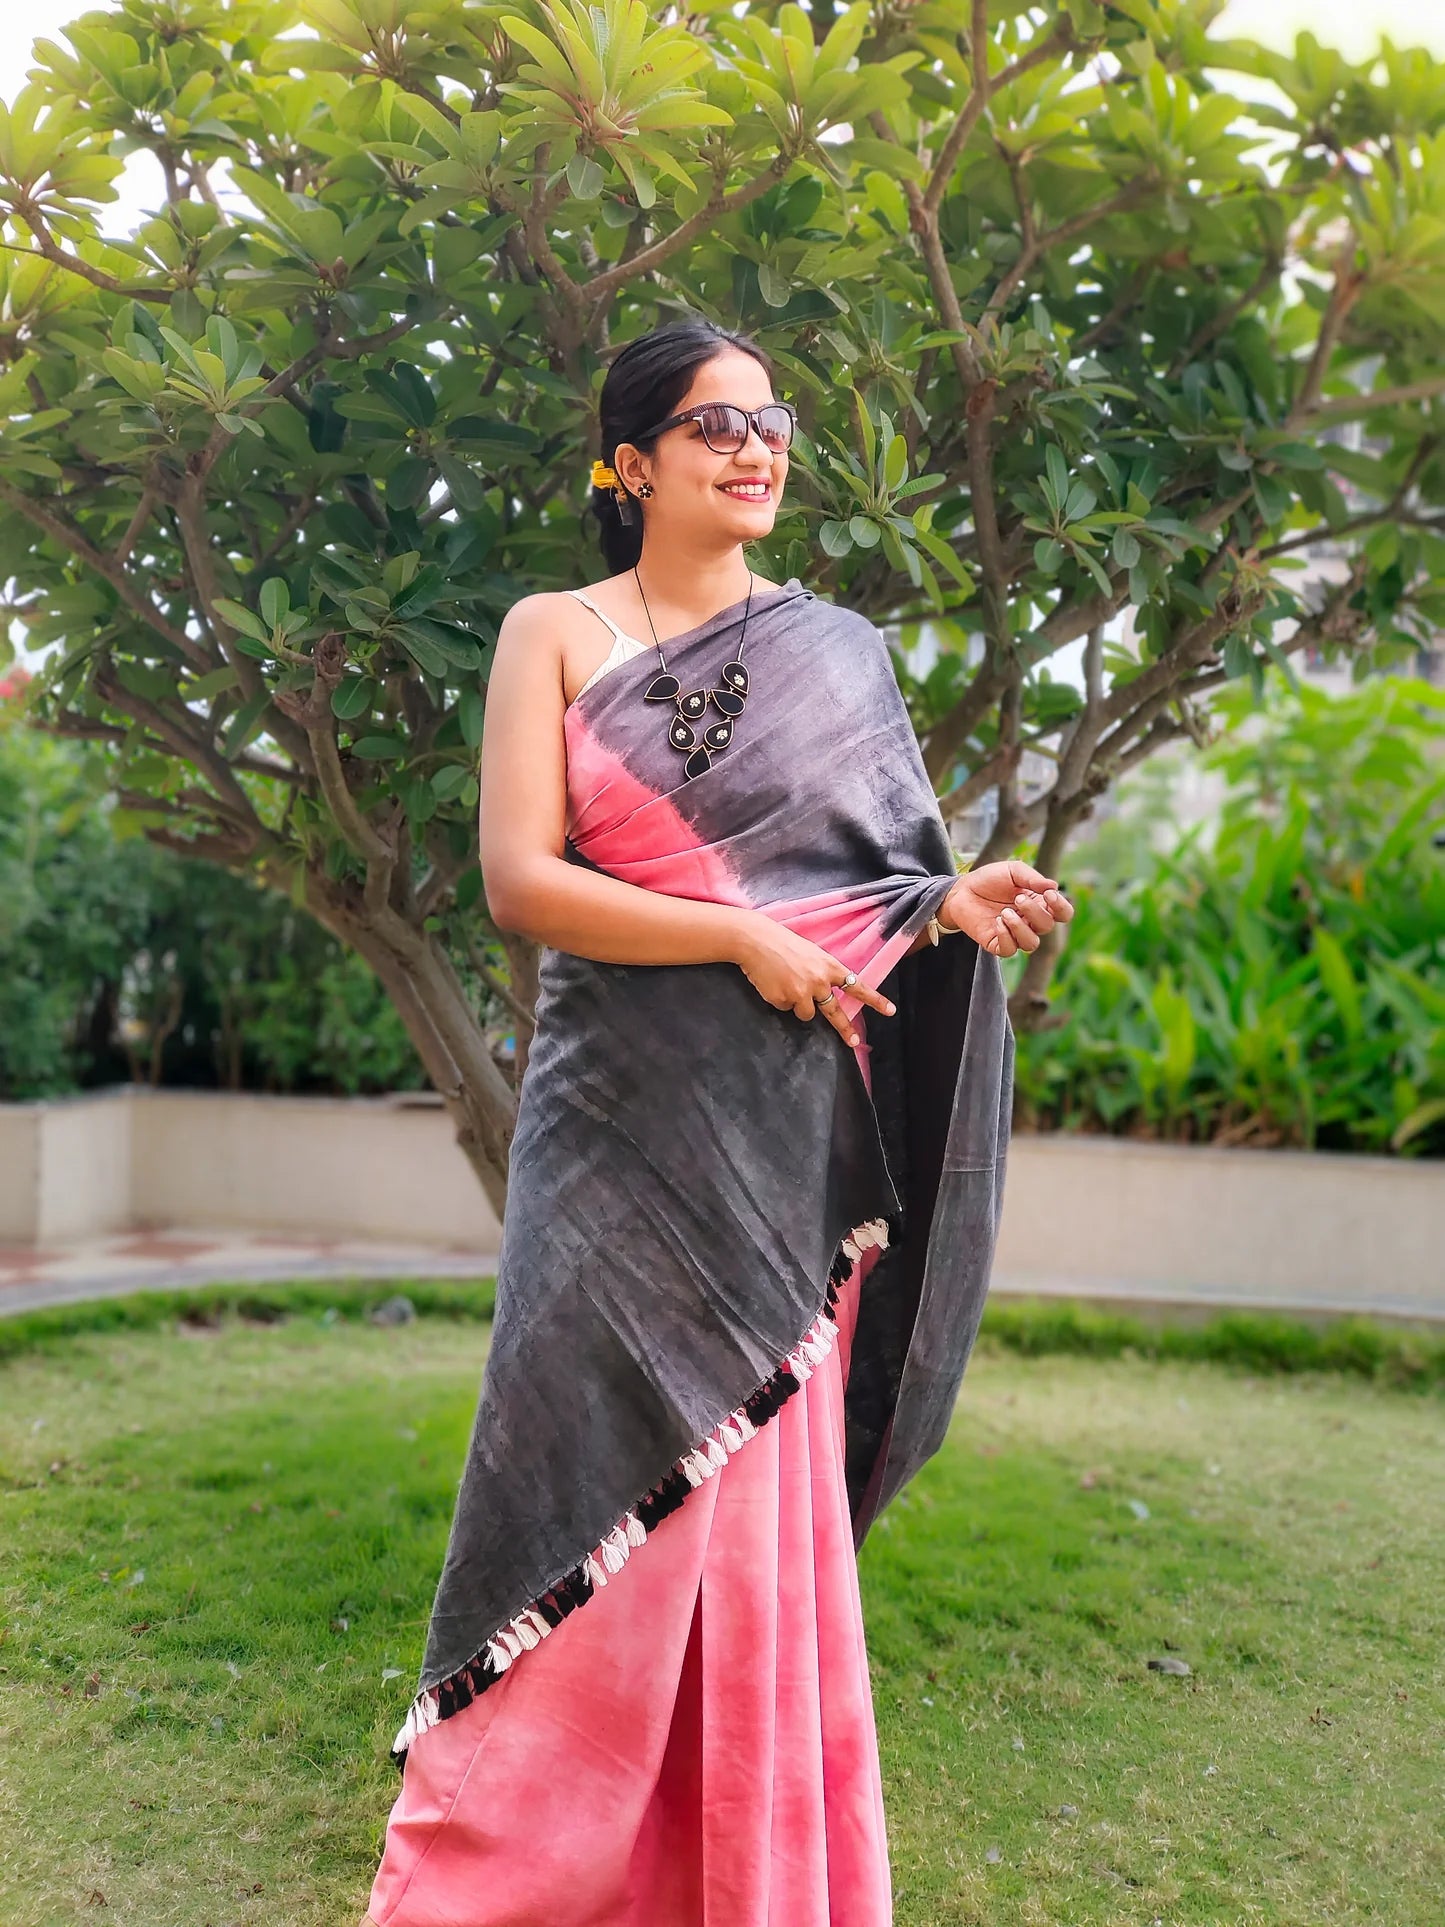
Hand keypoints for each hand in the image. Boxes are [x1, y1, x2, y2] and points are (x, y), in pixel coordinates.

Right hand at [731, 913, 895, 1047]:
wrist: (755, 940)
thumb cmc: (782, 943)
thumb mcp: (810, 953)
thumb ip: (821, 972)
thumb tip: (822, 996)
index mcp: (829, 966)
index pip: (857, 986)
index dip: (875, 1000)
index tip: (890, 1011)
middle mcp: (819, 982)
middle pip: (835, 1012)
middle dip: (845, 1029)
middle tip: (854, 1042)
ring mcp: (802, 993)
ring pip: (805, 1013)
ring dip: (797, 1004)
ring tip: (785, 983)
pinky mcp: (783, 1000)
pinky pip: (784, 1008)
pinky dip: (779, 999)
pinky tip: (772, 982)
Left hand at [939, 861, 1073, 957]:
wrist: (961, 890)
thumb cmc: (989, 879)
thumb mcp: (1012, 871)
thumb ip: (1032, 878)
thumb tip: (1054, 887)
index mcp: (1039, 903)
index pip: (1063, 914)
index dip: (1061, 907)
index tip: (1048, 894)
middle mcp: (1030, 922)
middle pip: (1047, 927)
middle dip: (1035, 912)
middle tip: (1017, 898)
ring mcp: (1014, 935)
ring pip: (1031, 944)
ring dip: (1020, 927)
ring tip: (1005, 912)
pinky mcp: (997, 944)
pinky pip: (1010, 950)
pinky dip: (1005, 936)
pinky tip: (997, 922)